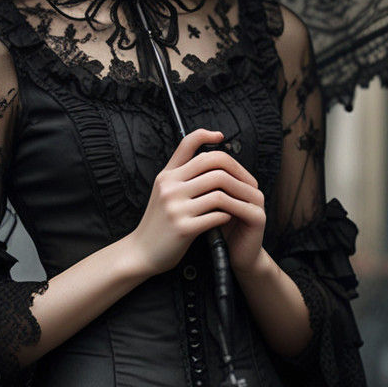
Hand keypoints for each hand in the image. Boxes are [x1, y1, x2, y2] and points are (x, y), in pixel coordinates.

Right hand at [130, 127, 265, 275]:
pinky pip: (216, 216)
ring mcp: (176, 207)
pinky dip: (228, 215)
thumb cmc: (158, 222)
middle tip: (247, 180)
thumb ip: (181, 176)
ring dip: (236, 197)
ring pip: (218, 191)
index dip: (205, 134)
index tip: (220, 136)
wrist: (140, 252)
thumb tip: (208, 158)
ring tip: (242, 201)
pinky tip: (230, 217)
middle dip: (236, 170)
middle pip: (211, 164)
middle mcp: (170, 187)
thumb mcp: (163, 192)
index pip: (187, 144)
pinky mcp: (183, 228)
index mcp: (167, 176)